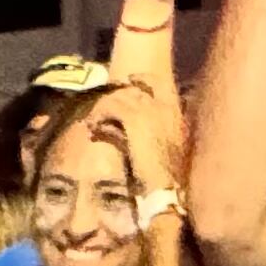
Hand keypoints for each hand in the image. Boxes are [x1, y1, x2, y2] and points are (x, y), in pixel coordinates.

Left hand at [88, 87, 182, 201]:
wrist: (164, 186)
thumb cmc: (162, 175)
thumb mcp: (157, 150)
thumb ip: (140, 134)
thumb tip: (112, 126)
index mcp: (174, 114)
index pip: (159, 84)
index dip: (142, 79)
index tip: (129, 80)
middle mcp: (163, 107)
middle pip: (133, 91)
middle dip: (114, 98)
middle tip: (99, 110)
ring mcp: (149, 111)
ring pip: (120, 97)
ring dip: (103, 108)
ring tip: (93, 121)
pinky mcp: (134, 120)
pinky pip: (111, 108)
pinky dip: (99, 116)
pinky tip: (92, 127)